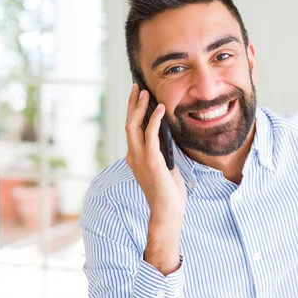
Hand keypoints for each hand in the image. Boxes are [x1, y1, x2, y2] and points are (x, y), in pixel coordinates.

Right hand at [125, 84, 186, 224]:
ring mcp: (140, 158)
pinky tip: (160, 109)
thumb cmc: (168, 192)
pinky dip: (154, 120)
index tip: (138, 97)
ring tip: (146, 93)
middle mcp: (133, 155)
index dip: (133, 112)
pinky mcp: (151, 160)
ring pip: (134, 126)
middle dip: (132, 104)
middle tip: (137, 88)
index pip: (131, 130)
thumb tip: (167, 135)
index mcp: (135, 157)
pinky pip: (151, 135)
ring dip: (140, 108)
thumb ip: (161, 152)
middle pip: (128, 123)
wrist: (167, 210)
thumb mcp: (164, 167)